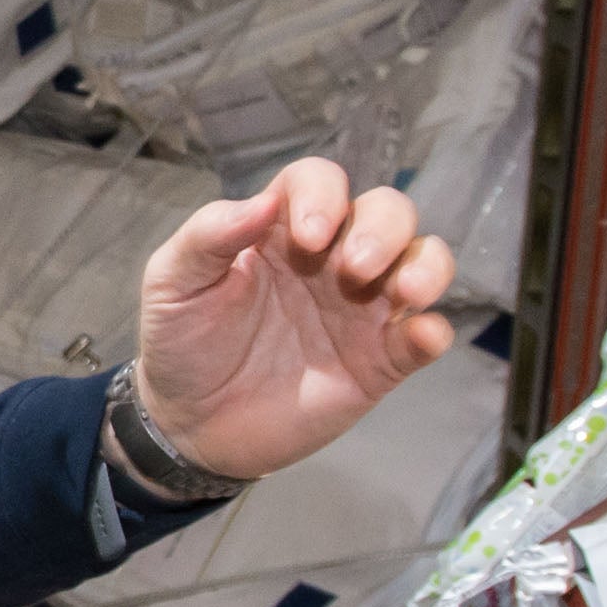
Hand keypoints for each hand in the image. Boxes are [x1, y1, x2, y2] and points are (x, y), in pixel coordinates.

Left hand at [130, 157, 458, 482]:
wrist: (191, 424)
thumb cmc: (182, 341)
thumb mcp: (173, 283)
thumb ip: (209, 236)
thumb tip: (265, 201)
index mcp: (281, 230)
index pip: (319, 182)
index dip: (323, 195)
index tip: (308, 236)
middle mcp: (333, 259)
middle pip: (386, 212)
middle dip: (383, 228)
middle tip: (354, 268)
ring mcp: (362, 309)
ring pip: (422, 263)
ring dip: (426, 267)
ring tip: (407, 294)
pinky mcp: (380, 362)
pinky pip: (425, 336)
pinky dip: (434, 331)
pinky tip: (421, 336)